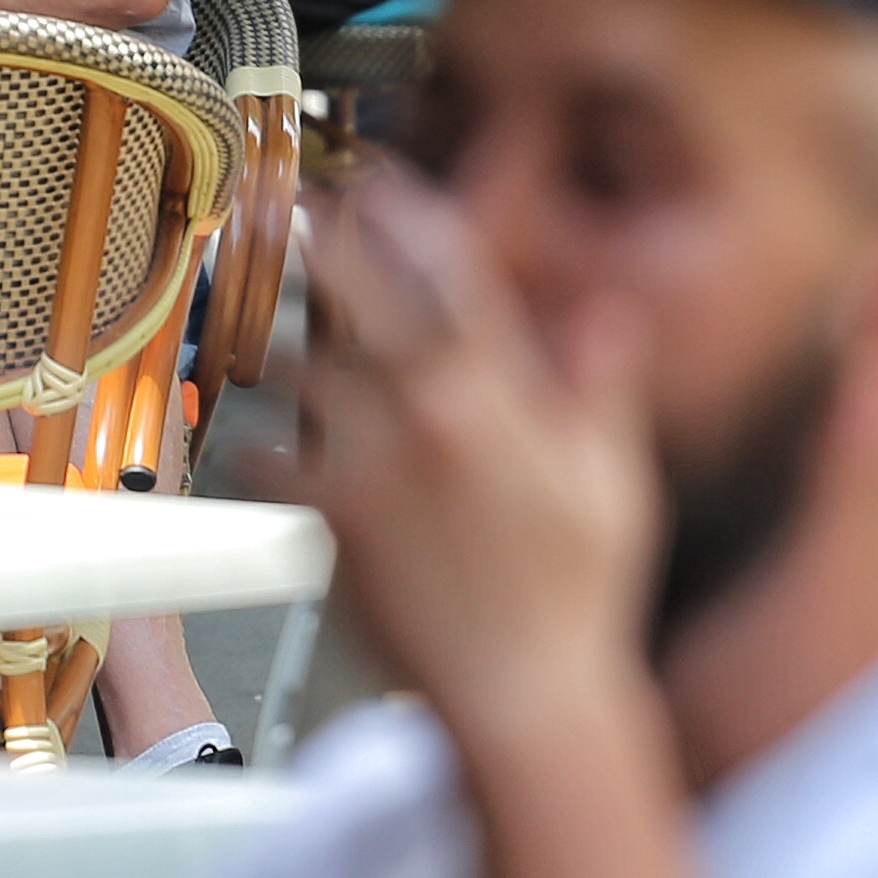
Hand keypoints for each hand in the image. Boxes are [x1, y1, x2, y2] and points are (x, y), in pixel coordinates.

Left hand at [296, 168, 658, 719]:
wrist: (521, 699)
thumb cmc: (575, 600)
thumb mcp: (612, 484)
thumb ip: (599, 390)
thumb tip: (609, 316)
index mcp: (500, 395)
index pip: (447, 268)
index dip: (408, 210)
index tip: (378, 178)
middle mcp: (426, 415)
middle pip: (357, 296)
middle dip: (322, 241)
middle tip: (295, 208)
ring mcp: (371, 463)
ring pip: (303, 369)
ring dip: (287, 343)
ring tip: (269, 325)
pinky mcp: (329, 518)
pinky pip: (273, 455)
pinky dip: (267, 443)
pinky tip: (266, 442)